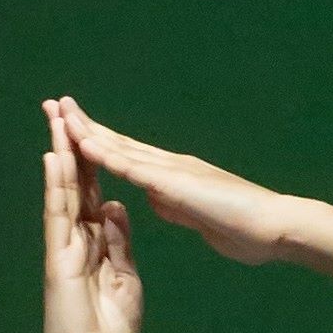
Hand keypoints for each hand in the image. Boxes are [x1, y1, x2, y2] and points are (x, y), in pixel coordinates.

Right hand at [36, 100, 143, 332]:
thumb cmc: (109, 326)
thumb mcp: (125, 276)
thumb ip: (118, 242)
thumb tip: (116, 209)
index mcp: (96, 239)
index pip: (94, 190)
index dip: (94, 158)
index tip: (89, 126)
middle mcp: (77, 236)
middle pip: (76, 182)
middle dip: (70, 144)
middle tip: (60, 106)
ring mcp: (65, 246)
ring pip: (63, 191)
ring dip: (59, 154)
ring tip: (55, 119)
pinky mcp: (59, 260)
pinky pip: (59, 217)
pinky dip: (57, 187)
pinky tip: (55, 160)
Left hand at [53, 106, 300, 270]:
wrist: (277, 229)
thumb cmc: (246, 229)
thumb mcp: (198, 217)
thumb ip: (175, 205)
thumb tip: (155, 199)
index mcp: (173, 176)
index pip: (126, 154)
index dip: (97, 140)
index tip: (72, 128)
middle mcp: (169, 165)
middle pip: (116, 141)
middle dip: (84, 124)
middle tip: (55, 103)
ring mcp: (171, 171)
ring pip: (119, 147)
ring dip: (86, 130)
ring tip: (59, 112)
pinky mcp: (175, 184)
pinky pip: (132, 167)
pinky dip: (106, 154)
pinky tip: (83, 144)